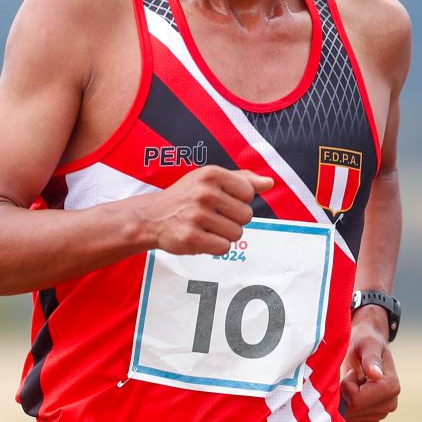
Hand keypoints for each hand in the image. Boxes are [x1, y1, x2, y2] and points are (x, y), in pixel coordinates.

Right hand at [136, 166, 273, 255]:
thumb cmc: (186, 197)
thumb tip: (269, 183)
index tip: (221, 200)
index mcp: (211, 174)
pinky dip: (216, 246)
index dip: (239, 200)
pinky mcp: (191, 238)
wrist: (151, 217)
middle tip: (213, 216)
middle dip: (233, 219)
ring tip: (207, 227)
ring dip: (225, 234)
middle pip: (246, 215)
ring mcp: (197, 216)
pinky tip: (202, 237)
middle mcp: (204, 193)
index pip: (249, 193)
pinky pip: (224, 248)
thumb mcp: (210, 179)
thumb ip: (241, 179)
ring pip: (237, 234)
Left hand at [339, 313, 399, 421]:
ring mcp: (380, 414)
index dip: (346, 385)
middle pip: (351, 411)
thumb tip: (376, 375)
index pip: (356, 400)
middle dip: (343, 394)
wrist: (365, 348)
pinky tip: (348, 393)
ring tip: (351, 383)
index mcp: (391, 387)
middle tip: (349, 376)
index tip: (351, 371)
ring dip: (342, 401)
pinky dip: (342, 409)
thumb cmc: (364, 341)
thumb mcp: (366, 343)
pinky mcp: (370, 419)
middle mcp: (390, 404)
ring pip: (348, 418)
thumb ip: (371, 358)